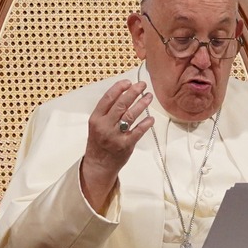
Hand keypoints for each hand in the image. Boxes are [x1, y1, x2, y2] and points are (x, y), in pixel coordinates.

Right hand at [79, 78, 153, 210]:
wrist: (98, 165)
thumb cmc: (98, 142)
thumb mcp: (96, 125)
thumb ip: (107, 111)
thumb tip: (123, 93)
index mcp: (96, 118)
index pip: (108, 98)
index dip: (119, 88)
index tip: (128, 82)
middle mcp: (104, 126)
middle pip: (121, 104)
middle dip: (133, 92)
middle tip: (142, 85)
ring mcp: (115, 136)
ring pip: (130, 115)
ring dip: (141, 104)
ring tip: (149, 97)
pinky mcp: (125, 145)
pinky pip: (138, 131)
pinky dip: (145, 123)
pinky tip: (151, 118)